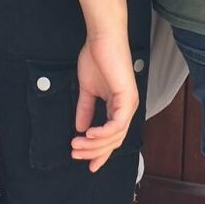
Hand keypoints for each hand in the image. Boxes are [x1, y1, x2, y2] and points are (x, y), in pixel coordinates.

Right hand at [70, 33, 139, 172]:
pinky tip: (89, 134)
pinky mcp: (127, 97)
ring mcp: (129, 103)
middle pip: (115, 141)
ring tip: (76, 145)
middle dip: (94, 151)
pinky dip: (103, 132)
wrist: (102, 38)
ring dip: (95, 144)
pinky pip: (117, 124)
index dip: (101, 153)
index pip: (113, 137)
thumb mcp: (87, 89)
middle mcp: (127, 108)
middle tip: (75, 154)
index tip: (88, 165)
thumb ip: (85, 108)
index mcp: (119, 106)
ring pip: (116, 136)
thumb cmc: (97, 57)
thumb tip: (80, 128)